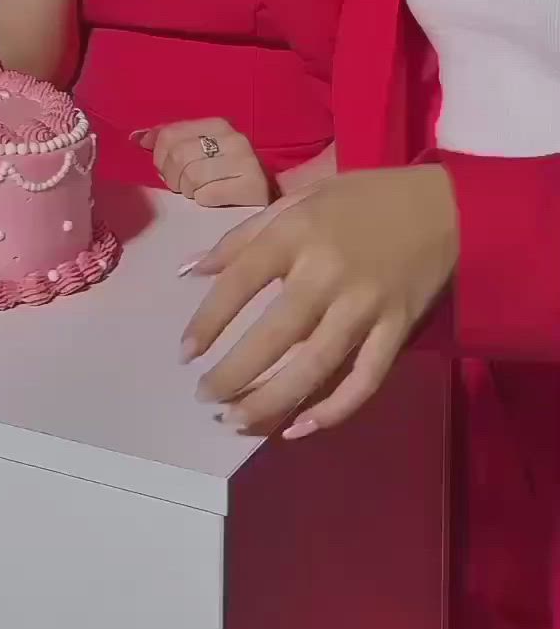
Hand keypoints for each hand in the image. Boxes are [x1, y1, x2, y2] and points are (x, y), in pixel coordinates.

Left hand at [133, 118, 271, 207]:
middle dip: (173, 177)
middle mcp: (233, 138)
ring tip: (200, 192)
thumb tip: (137, 138)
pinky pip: (206, 196)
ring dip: (188, 191)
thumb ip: (172, 141)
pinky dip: (204, 201)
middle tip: (182, 185)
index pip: (170, 134)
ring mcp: (245, 161)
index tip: (164, 168)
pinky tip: (214, 200)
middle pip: (178, 156)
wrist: (272, 197)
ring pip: (190, 177)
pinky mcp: (252, 186)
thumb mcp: (203, 150)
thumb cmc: (230, 173)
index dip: (160, 156)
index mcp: (218, 124)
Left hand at [179, 166, 458, 437]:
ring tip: (237, 422)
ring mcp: (367, 305)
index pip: (241, 280)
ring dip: (272, 399)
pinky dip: (334, 410)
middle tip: (205, 398)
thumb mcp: (299, 200)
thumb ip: (243, 236)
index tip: (184, 353)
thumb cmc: (361, 200)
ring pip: (315, 365)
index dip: (209, 320)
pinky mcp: (398, 330)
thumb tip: (190, 270)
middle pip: (275, 333)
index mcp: (298, 231)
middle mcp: (329, 271)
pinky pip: (364, 380)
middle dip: (235, 372)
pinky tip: (299, 429)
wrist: (443, 207)